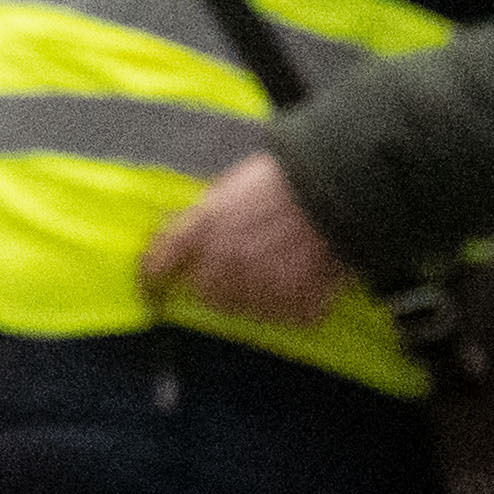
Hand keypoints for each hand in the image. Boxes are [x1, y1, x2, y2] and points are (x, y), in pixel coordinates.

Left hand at [141, 157, 353, 334]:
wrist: (342, 187)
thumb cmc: (287, 179)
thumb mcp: (230, 187)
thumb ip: (203, 217)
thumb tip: (185, 238)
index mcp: (202, 228)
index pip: (158, 265)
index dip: (151, 279)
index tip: (152, 290)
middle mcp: (224, 264)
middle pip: (205, 292)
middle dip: (217, 282)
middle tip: (245, 264)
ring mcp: (260, 289)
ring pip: (243, 307)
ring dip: (254, 293)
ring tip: (282, 262)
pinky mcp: (295, 307)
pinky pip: (284, 314)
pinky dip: (293, 301)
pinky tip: (306, 273)